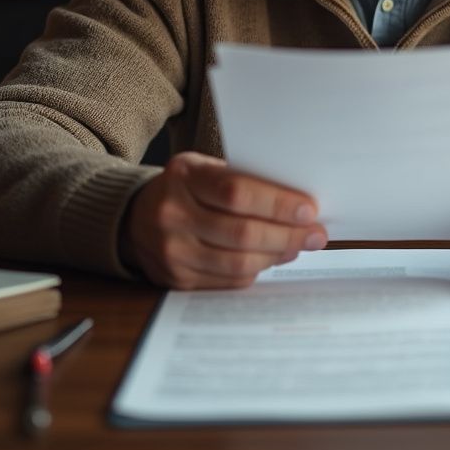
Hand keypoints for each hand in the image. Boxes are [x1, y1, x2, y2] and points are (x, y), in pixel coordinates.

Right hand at [120, 151, 327, 288]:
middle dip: (287, 235)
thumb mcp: (204, 169)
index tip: (309, 209)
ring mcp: (171, 251)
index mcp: (184, 177)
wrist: (133, 217)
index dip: (278, 203)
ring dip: (276, 256)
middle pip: (241, 233)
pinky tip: (272, 258)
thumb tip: (298, 204)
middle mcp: (172, 214)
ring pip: (237, 262)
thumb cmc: (185, 188)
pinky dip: (256, 270)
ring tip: (298, 246)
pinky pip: (227, 281)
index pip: (238, 192)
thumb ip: (243, 180)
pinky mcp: (175, 279)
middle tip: (316, 234)